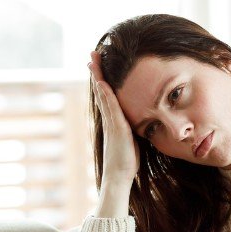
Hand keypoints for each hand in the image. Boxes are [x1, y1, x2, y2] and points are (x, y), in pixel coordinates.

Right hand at [89, 50, 140, 187]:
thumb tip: (138, 123)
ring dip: (98, 77)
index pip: (108, 95)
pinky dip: (105, 94)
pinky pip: (110, 107)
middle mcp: (110, 119)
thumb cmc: (126, 161)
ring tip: (93, 61)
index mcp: (114, 120)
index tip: (99, 65)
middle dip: (97, 72)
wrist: (119, 176)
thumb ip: (131, 128)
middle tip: (92, 55)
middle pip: (102, 90)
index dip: (103, 80)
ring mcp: (111, 122)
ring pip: (103, 95)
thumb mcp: (131, 140)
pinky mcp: (116, 128)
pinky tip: (102, 83)